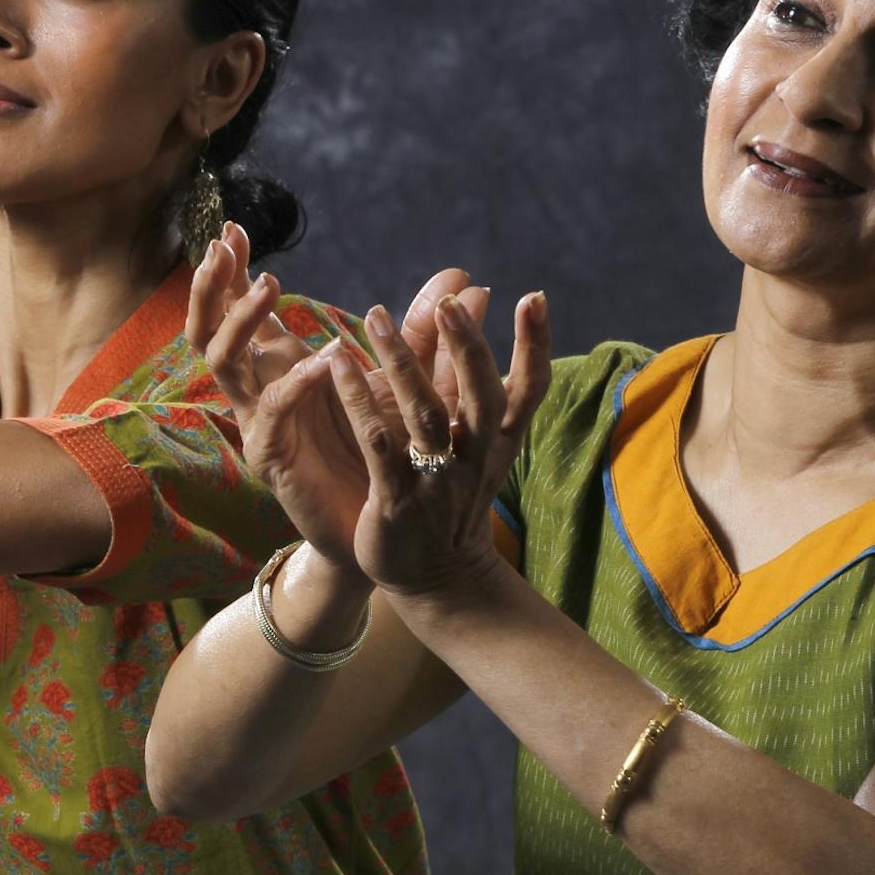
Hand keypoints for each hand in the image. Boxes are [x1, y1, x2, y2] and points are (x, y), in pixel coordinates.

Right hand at [186, 231, 488, 569]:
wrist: (391, 527)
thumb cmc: (390, 451)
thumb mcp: (411, 380)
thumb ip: (432, 328)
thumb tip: (471, 279)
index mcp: (282, 364)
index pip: (241, 308)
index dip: (230, 270)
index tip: (232, 227)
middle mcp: (261, 387)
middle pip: (208, 327)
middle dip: (212, 285)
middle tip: (223, 245)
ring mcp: (260, 421)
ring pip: (220, 361)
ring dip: (240, 320)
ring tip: (269, 284)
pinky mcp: (271, 456)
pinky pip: (268, 413)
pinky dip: (294, 383)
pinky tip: (324, 361)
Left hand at [322, 288, 551, 598]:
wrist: (437, 578)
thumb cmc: (455, 496)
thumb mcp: (477, 442)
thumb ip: (471, 376)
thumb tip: (480, 304)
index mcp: (499, 440)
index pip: (529, 387)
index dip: (535, 344)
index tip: (536, 297)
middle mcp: (475, 457)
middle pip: (479, 395)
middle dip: (466, 347)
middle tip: (448, 301)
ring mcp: (436, 479)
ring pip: (423, 414)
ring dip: (399, 363)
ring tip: (374, 317)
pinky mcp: (396, 499)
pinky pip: (377, 443)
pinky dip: (358, 401)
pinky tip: (338, 366)